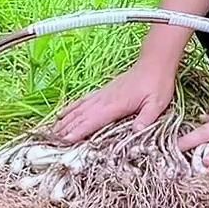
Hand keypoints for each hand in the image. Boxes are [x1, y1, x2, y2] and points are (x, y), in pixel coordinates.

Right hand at [54, 57, 175, 141]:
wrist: (154, 64)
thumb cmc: (157, 84)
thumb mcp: (157, 103)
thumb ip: (147, 118)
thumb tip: (136, 132)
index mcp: (116, 105)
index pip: (93, 120)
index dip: (79, 131)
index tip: (65, 141)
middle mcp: (104, 100)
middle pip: (80, 116)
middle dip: (65, 129)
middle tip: (50, 143)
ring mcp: (102, 95)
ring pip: (78, 109)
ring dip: (64, 121)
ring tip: (51, 132)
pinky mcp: (102, 92)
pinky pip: (82, 101)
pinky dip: (70, 108)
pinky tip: (62, 114)